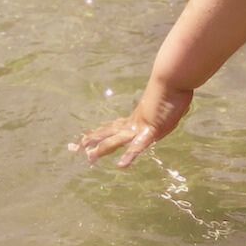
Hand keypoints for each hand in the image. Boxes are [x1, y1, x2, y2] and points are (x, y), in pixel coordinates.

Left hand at [68, 82, 193, 167]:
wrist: (173, 79)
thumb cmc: (171, 91)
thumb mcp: (163, 108)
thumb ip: (161, 113)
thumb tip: (166, 109)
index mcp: (134, 119)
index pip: (111, 128)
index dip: (98, 133)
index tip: (84, 138)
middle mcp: (132, 123)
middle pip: (107, 134)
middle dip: (91, 141)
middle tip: (73, 148)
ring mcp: (140, 127)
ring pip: (116, 140)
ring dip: (102, 149)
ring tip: (89, 158)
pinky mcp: (151, 130)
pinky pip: (138, 146)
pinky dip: (130, 156)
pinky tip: (121, 165)